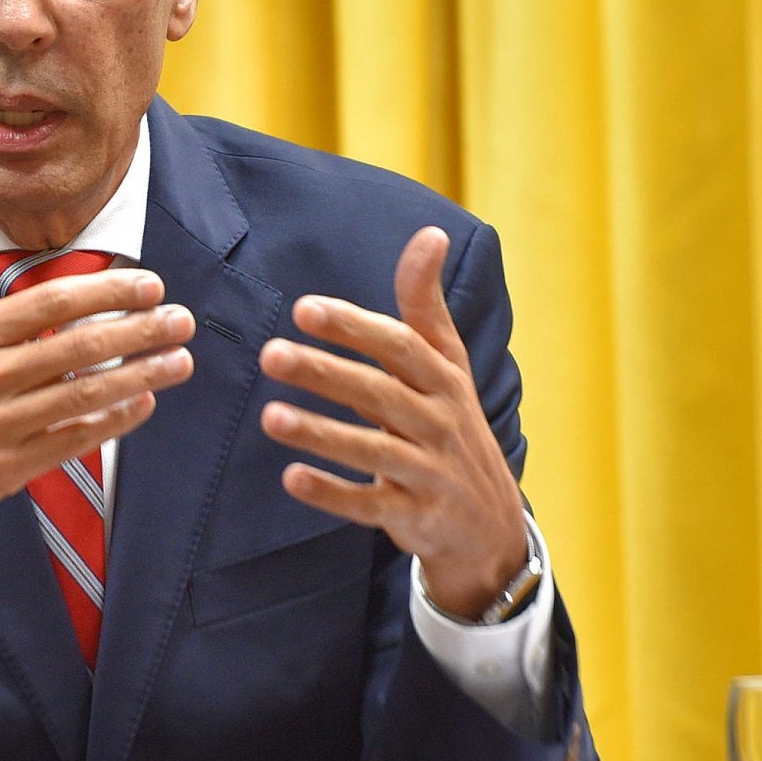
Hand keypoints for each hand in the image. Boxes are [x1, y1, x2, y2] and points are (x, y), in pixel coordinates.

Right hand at [0, 195, 196, 598]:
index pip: (48, 304)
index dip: (104, 292)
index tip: (148, 284)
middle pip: (75, 348)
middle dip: (136, 331)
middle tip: (181, 320)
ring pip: (81, 395)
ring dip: (138, 376)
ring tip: (180, 361)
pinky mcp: (8, 467)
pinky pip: (72, 440)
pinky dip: (112, 422)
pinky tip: (144, 404)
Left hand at [257, 225, 525, 620]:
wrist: (492, 526)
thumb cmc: (453, 428)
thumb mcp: (448, 367)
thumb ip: (425, 306)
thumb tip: (430, 234)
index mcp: (445, 381)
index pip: (400, 346)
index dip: (355, 327)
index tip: (305, 309)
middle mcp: (441, 424)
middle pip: (381, 393)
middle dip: (326, 372)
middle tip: (270, 354)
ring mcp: (430, 474)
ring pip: (373, 450)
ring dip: (321, 433)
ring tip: (269, 417)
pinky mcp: (415, 517)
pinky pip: (371, 506)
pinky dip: (332, 494)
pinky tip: (291, 478)